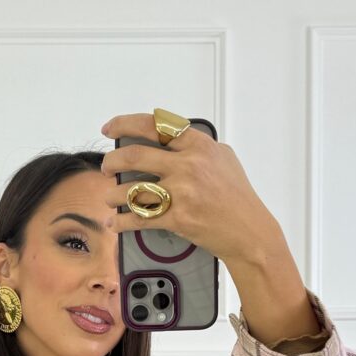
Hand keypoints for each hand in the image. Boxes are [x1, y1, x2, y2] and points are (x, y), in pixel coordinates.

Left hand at [99, 112, 283, 269]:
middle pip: (134, 156)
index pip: (153, 126)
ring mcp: (182, 193)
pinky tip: (115, 222)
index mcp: (197, 145)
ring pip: (132, 189)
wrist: (249, 231)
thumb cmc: (238, 195)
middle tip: (106, 168)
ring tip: (111, 197)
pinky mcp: (177, 219)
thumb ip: (198, 146)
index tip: (109, 129)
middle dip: (112, 161)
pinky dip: (122, 222)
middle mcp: (187, 165)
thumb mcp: (223, 158)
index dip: (124, 124)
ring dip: (113, 194)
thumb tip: (171, 138)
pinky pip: (139, 218)